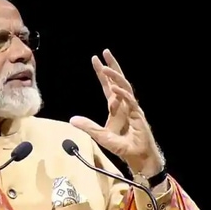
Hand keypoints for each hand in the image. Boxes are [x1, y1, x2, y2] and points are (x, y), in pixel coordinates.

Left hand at [70, 49, 163, 175]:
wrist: (137, 157)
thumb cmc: (122, 147)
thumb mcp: (101, 136)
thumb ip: (88, 127)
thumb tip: (72, 120)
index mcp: (116, 107)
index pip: (108, 85)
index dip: (102, 73)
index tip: (95, 59)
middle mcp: (124, 104)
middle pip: (118, 81)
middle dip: (112, 66)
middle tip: (105, 52)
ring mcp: (132, 108)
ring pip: (124, 87)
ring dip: (115, 76)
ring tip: (105, 68)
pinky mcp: (138, 115)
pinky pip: (130, 101)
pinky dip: (122, 94)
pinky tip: (115, 87)